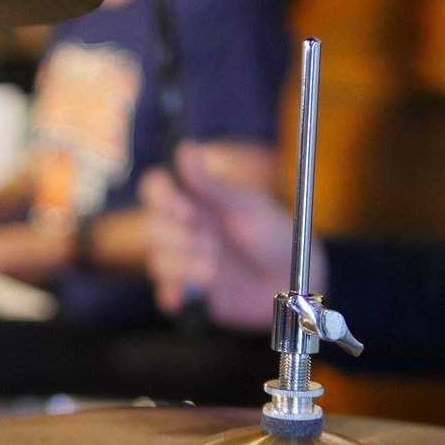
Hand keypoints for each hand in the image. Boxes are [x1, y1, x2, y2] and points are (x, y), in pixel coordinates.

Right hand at [140, 143, 325, 331]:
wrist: (292, 278)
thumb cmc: (273, 234)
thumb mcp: (245, 207)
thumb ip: (210, 185)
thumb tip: (184, 148)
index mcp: (193, 202)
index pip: (155, 191)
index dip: (163, 199)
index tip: (188, 210)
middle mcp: (183, 231)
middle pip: (152, 229)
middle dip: (179, 238)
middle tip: (212, 243)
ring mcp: (184, 263)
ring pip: (157, 262)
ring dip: (182, 265)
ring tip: (213, 269)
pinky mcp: (191, 294)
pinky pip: (166, 295)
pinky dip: (175, 294)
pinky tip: (194, 292)